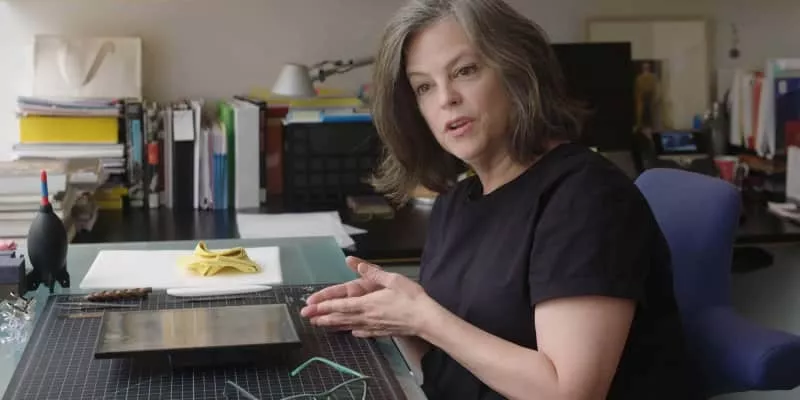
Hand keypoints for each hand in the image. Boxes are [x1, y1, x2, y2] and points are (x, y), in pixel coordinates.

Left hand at [300, 258, 435, 337]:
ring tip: (321, 325)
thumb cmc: (411, 299)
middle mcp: (367, 316)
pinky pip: (364, 332)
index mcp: (368, 303)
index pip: (341, 305)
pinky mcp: (382, 331)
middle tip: (308, 319)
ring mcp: (374, 326)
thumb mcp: (393, 280)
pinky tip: (352, 332)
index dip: (324, 306)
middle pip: (340, 317)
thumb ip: (373, 273)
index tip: (311, 308)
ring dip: (333, 325)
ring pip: (349, 326)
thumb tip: (356, 265)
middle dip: (322, 317)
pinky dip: (354, 331)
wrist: (426, 319)